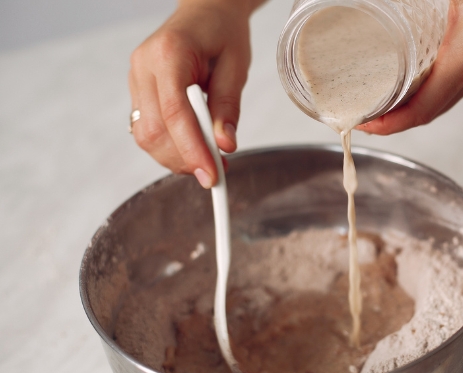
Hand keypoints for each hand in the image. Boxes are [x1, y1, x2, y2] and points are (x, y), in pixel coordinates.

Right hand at [129, 0, 254, 187]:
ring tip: (208, 162)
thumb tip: (226, 145)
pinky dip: (169, 147)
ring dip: (175, 158)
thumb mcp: (236, 66)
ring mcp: (135, 79)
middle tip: (215, 173)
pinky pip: (147, 129)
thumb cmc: (222, 33)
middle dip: (184, 159)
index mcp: (168, 54)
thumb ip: (228, 106)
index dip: (192, 150)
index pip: (174, 113)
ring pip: (145, 136)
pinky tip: (193, 150)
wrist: (205, 11)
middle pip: (153, 130)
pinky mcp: (138, 91)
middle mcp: (143, 66)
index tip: (211, 175)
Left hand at [358, 0, 462, 134]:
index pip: (420, 110)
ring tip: (377, 99)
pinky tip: (413, 78)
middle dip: (388, 120)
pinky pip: (450, 88)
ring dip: (405, 108)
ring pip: (437, 103)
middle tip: (357, 110)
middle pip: (424, 113)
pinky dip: (425, 93)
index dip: (386, 123)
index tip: (358, 123)